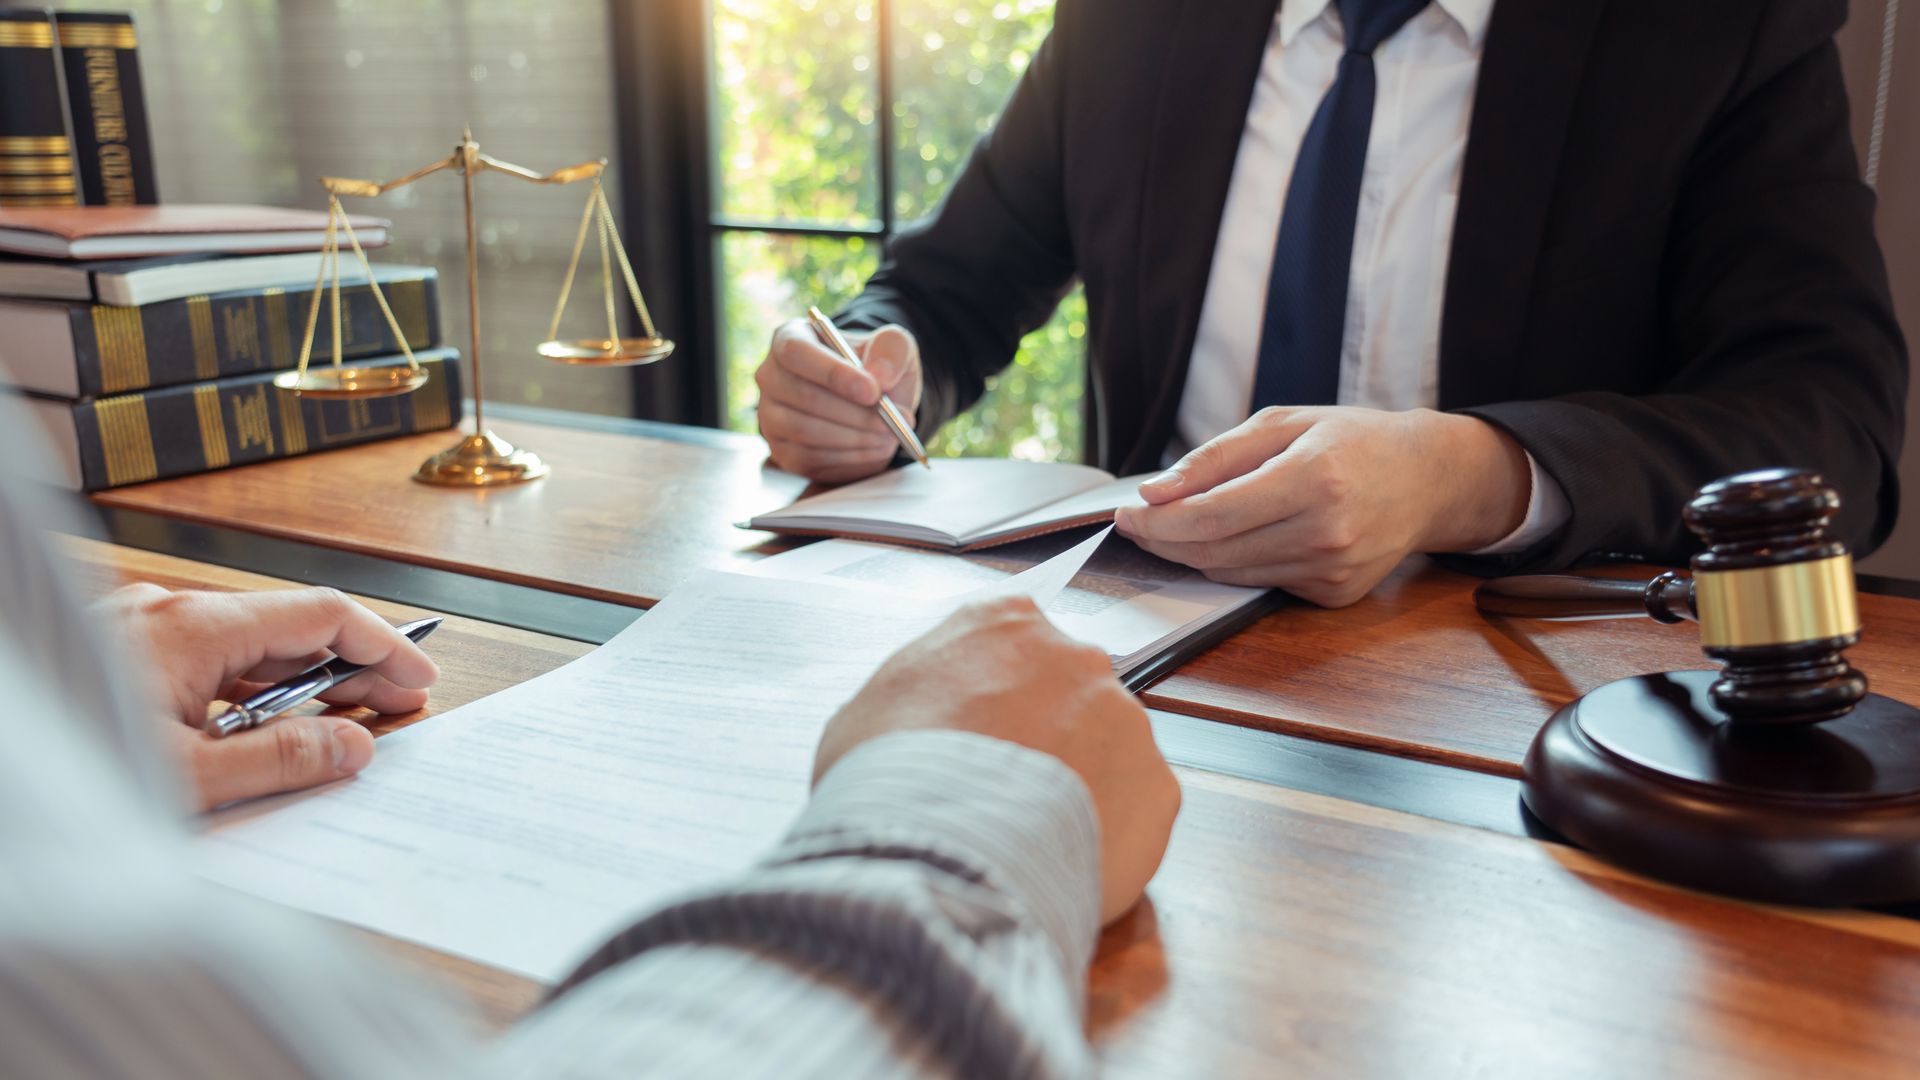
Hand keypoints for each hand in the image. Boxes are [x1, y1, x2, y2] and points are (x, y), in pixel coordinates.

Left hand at [98, 585, 438, 810]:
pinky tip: (264, 732)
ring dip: (299, 683)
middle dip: (350, 666)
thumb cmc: (64, 770)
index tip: (420, 677)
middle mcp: (165, 614)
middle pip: (286, 627)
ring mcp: (135, 631)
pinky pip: (203, 665)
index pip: (319, 615)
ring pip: (243, 649)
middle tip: (397, 707)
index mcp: (191, 626)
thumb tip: (350, 746)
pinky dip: (250, 693)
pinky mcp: (115, 659)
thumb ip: (278, 761)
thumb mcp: (185, 780)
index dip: (381, 645)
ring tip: (341, 726)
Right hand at [755, 319, 922, 482]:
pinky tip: (873, 448)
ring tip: (889, 434)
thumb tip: (880, 375)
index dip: (833, 374)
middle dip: (854, 413)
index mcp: (791, 338)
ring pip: (806, 431)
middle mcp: (771, 376)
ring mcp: (771, 417)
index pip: (796, 352)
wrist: (872, 402)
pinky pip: (810, 459)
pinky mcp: (782, 451)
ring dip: (855, 438)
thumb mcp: (894, 345)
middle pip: (803, 396)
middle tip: (892, 421)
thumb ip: (892, 348)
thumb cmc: (875, 367)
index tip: (872, 392)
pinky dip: (849, 458)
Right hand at [817, 597, 1179, 923]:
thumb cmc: (888, 780)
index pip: (1017, 637)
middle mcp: (1077, 657)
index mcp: (1004, 623)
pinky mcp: (1158, 787)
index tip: (990, 726)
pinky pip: (1136, 810)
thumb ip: (920, 691)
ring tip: (1030, 835)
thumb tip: (933, 712)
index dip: (1001, 690)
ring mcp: (1126, 720)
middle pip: (1070, 693)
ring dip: (1079, 785)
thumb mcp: (867, 710)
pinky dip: (1108, 835)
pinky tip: (1062, 859)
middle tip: (1005, 790)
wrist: (937, 855)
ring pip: (1109, 752)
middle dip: (1046, 737)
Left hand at [1114, 407, 1530, 606]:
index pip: (1210, 515)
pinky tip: (1238, 537)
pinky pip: (1260, 583)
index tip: (1126, 513)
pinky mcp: (1335, 594)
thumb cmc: (1351, 440)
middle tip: (1138, 522)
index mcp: (1313, 478)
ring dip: (1193, 554)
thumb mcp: (1283, 424)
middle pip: (1213, 551)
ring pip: (1230, 574)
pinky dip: (1236, 563)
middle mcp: (1326, 531)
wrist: (1426, 478)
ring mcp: (1333, 570)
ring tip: (1177, 526)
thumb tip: (1156, 493)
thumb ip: (1214, 458)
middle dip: (1164, 539)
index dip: (1157, 520)